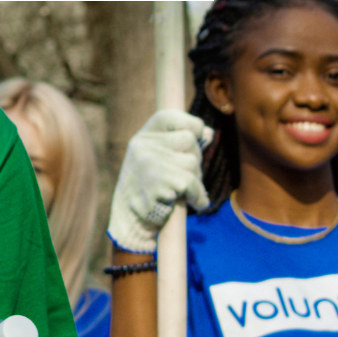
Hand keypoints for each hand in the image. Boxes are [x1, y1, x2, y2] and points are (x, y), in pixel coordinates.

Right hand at [107, 110, 211, 253]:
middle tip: (185, 177)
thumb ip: (180, 144)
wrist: (130, 219)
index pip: (170, 117)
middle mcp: (143, 146)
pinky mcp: (158, 183)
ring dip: (196, 181)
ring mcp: (149, 163)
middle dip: (194, 160)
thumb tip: (208, 132)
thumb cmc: (148, 187)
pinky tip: (194, 202)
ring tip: (185, 191)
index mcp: (142, 137)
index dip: (190, 124)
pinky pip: (192, 184)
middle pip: (189, 140)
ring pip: (192, 163)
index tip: (196, 138)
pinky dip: (198, 196)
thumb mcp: (158, 159)